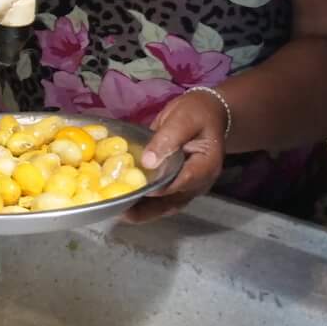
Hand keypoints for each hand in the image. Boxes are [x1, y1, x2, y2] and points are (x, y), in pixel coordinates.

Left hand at [123, 88, 225, 222]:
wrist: (206, 112)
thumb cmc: (197, 113)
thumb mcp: (184, 119)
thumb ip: (167, 139)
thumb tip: (147, 162)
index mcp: (206, 166)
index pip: (183, 182)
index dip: (161, 188)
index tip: (139, 191)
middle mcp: (199, 182)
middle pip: (173, 202)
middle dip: (148, 210)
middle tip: (123, 213)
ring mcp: (188, 186)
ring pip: (166, 205)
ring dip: (144, 211)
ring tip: (119, 212)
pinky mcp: (176, 184)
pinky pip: (161, 199)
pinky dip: (144, 203)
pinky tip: (125, 202)